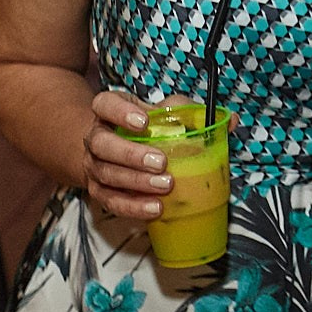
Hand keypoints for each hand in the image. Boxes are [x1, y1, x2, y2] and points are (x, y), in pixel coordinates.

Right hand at [82, 90, 187, 220]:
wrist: (123, 153)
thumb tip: (216, 120)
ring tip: (165, 184)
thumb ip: (186, 112)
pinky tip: (155, 207)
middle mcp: (96, 137)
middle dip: (131, 154)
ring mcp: (94, 165)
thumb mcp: (165, 112)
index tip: (144, 122)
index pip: (104, 104)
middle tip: (160, 162)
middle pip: (101, 143)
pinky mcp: (99, 191)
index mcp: (109, 111)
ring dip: (136, 182)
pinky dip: (133, 206)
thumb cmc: (148, 129)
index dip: (120, 112)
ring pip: (106, 174)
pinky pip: (111, 201)